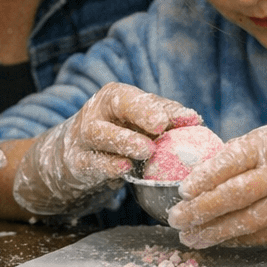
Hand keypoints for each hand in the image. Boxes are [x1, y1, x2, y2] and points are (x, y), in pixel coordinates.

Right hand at [11, 82, 198, 215]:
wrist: (71, 156)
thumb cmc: (115, 134)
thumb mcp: (135, 122)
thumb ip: (163, 118)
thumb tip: (196, 120)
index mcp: (114, 97)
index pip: (137, 96)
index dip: (160, 105)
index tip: (187, 118)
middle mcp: (97, 111)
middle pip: (118, 105)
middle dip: (141, 112)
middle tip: (161, 126)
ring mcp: (83, 137)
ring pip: (101, 134)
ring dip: (125, 141)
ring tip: (147, 151)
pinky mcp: (76, 162)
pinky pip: (92, 163)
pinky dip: (108, 166)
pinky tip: (125, 170)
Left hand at [167, 124, 266, 248]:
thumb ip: (247, 153)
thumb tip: (203, 172)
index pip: (228, 162)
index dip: (202, 178)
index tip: (182, 190)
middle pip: (231, 196)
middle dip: (199, 210)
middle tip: (176, 218)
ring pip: (243, 222)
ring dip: (212, 232)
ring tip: (190, 238)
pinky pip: (260, 237)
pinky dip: (236, 240)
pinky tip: (219, 241)